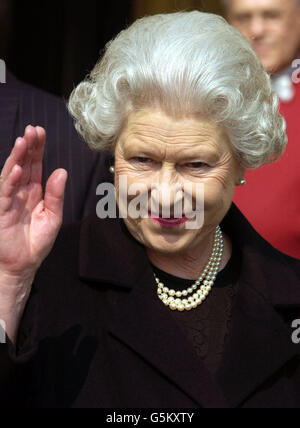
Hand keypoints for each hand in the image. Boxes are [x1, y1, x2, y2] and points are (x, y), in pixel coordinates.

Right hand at [0, 125, 67, 285]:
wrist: (23, 265)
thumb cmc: (37, 242)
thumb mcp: (53, 217)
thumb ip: (56, 195)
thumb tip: (61, 171)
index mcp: (33, 192)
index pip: (35, 165)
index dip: (37, 149)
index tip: (40, 132)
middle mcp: (20, 192)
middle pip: (24, 164)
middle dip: (28, 147)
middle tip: (33, 129)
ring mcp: (8, 200)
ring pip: (12, 174)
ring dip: (17, 157)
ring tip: (23, 141)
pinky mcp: (0, 210)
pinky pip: (4, 193)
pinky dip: (10, 180)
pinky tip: (17, 168)